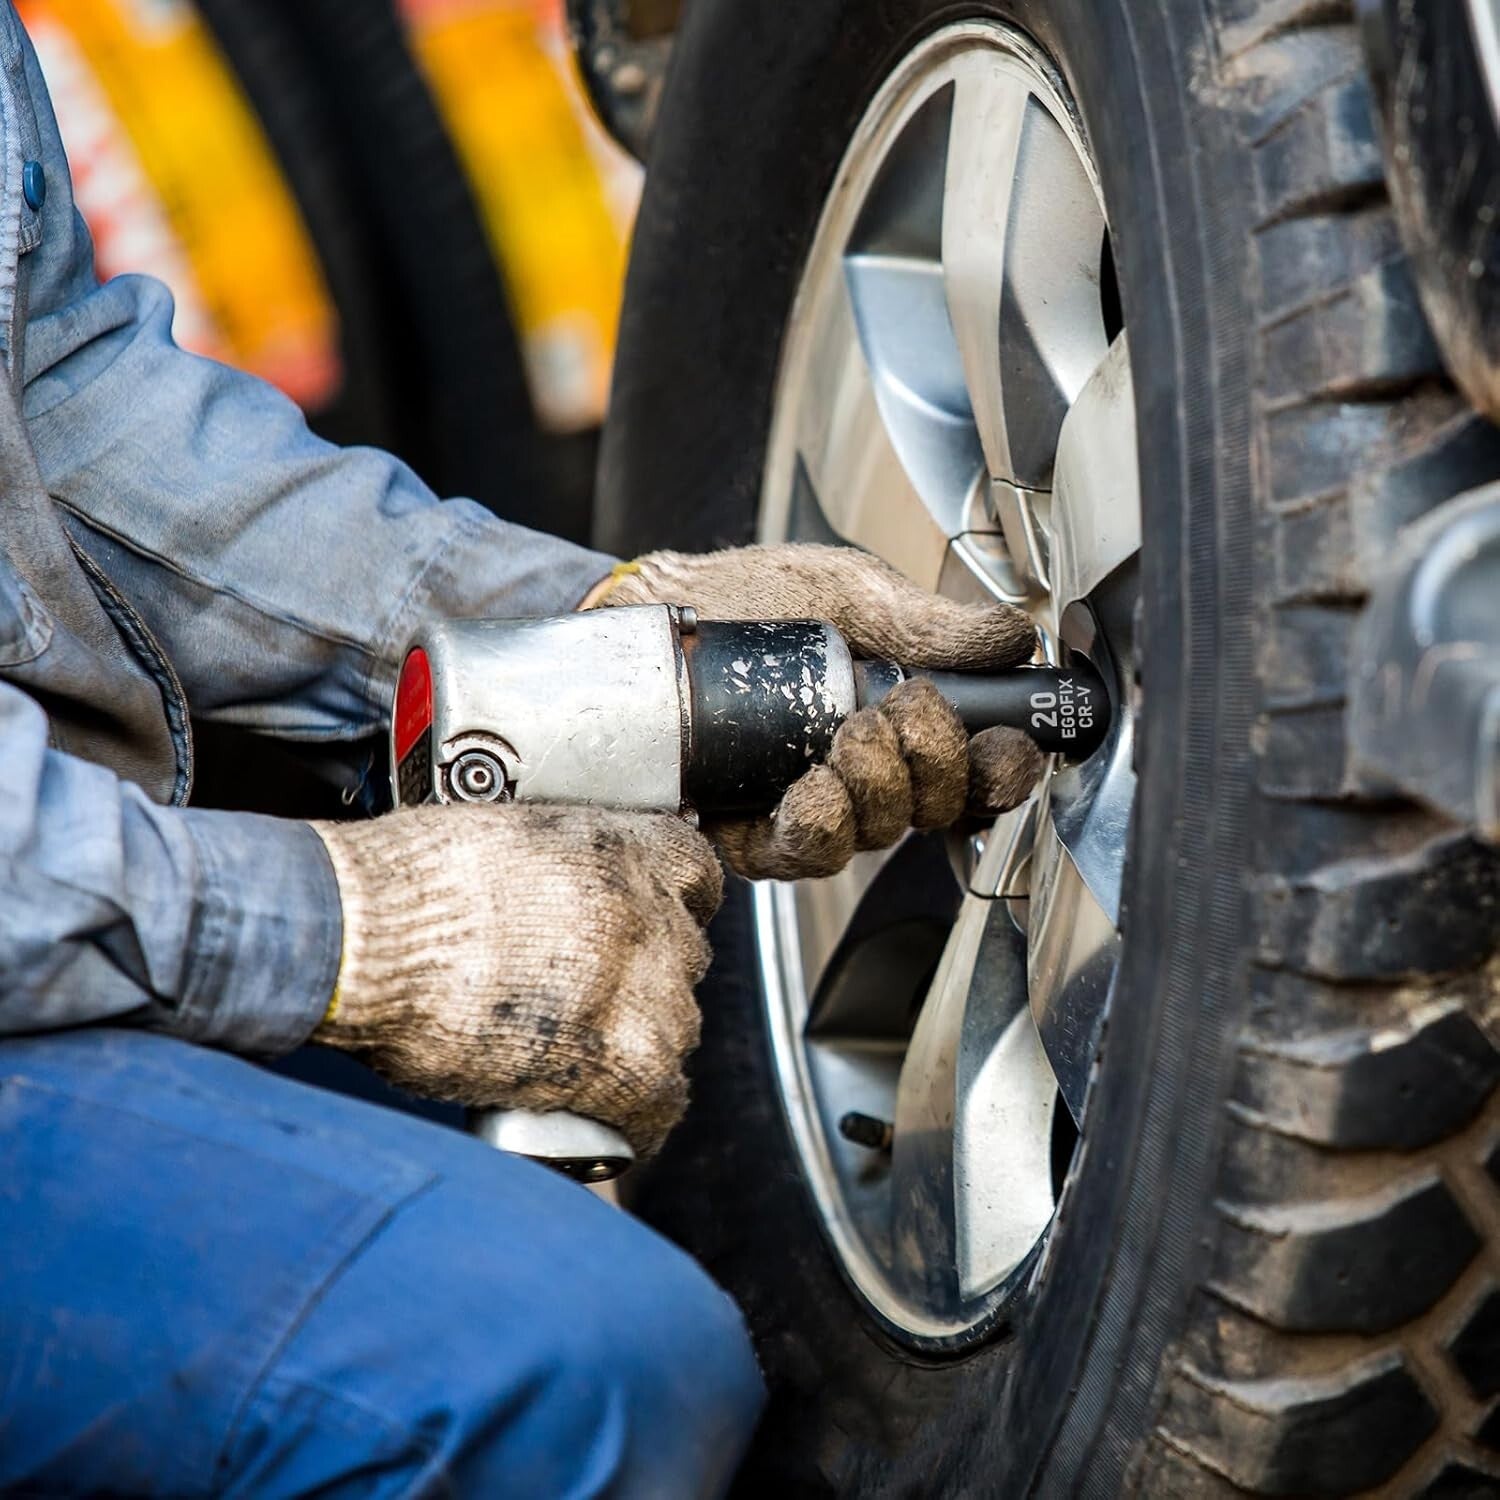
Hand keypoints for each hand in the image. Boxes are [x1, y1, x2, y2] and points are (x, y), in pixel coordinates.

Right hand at [311, 803, 722, 1155]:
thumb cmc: (401, 887)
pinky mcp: (620, 1062)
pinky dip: (636, 1118)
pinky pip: (659, 1104)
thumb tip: (551, 900)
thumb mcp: (499, 839)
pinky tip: (610, 1124)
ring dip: (640, 1044)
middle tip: (587, 999)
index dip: (666, 905)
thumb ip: (554, 868)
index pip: (694, 873)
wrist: (363, 940)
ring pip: (678, 1028)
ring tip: (581, 1060)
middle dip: (646, 978)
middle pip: (685, 957)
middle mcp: (647, 914)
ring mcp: (643, 989)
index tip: (643, 925)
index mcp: (620, 847)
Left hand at [595, 543, 1045, 878]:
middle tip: (906, 711)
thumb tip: (1015, 636)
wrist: (652, 612)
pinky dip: (817, 827)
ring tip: (852, 739)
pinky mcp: (750, 834)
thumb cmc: (748, 601)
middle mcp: (863, 775)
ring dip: (878, 793)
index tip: (1007, 746)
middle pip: (933, 811)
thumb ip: (928, 622)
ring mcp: (809, 809)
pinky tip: (811, 790)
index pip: (973, 770)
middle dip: (935, 766)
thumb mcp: (848, 592)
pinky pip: (799, 855)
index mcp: (901, 721)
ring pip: (873, 838)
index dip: (1001, 772)